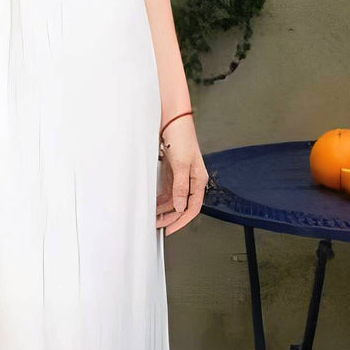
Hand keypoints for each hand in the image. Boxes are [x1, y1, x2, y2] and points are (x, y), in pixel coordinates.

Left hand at [156, 116, 206, 233]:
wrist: (171, 118)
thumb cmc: (181, 136)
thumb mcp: (181, 164)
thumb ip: (180, 186)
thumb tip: (181, 206)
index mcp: (198, 179)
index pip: (192, 208)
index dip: (181, 221)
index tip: (169, 230)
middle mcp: (190, 179)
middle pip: (181, 205)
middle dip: (170, 217)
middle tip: (157, 226)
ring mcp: (180, 175)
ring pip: (173, 199)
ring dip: (163, 209)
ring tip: (152, 217)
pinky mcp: (171, 170)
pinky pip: (167, 190)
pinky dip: (160, 198)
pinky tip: (152, 204)